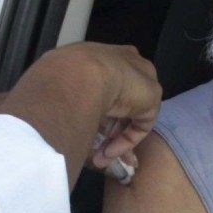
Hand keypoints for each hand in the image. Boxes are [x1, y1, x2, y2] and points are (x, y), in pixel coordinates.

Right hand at [0, 43, 160, 188]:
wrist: (78, 74)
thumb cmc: (63, 75)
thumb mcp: (63, 82)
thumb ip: (72, 94)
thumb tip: (60, 113)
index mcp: (108, 55)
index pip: (110, 84)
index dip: (100, 109)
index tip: (88, 124)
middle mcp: (129, 64)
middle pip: (124, 102)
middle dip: (109, 129)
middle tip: (94, 147)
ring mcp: (143, 79)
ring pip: (130, 117)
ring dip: (114, 139)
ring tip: (97, 157)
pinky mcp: (152, 97)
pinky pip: (140, 125)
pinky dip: (124, 142)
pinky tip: (107, 152)